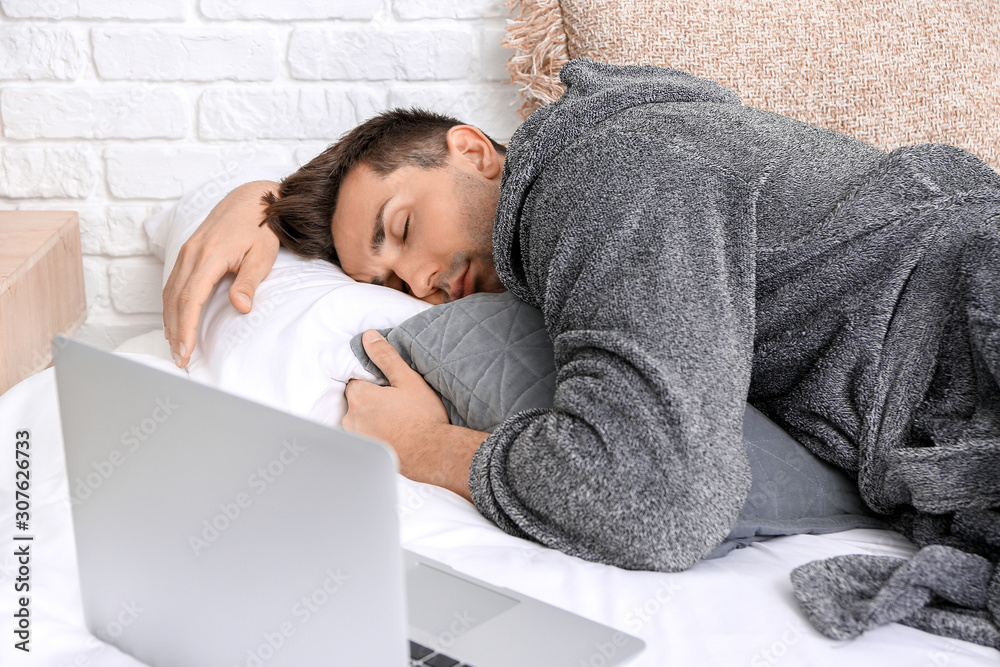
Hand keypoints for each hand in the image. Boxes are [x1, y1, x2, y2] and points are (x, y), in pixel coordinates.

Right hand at [163, 180, 279, 366]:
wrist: (253, 198)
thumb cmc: (261, 228)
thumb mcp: (262, 255)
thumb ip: (249, 282)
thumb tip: (240, 308)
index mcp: (209, 255)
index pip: (190, 298)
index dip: (186, 327)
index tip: (185, 351)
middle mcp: (192, 253)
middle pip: (175, 299)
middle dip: (176, 331)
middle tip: (180, 359)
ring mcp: (187, 251)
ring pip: (170, 291)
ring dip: (170, 320)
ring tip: (175, 346)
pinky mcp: (188, 252)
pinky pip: (173, 282)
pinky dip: (171, 305)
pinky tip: (175, 321)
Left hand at [343, 330, 486, 501]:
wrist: (433, 454)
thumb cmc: (422, 417)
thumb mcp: (407, 380)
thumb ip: (385, 357)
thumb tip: (368, 337)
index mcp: (359, 396)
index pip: (356, 381)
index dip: (374, 383)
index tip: (391, 389)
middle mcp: (351, 418)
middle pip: (357, 402)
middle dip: (372, 401)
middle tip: (398, 405)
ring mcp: (358, 438)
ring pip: (361, 420)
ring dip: (374, 419)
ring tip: (399, 421)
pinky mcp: (366, 453)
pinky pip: (367, 438)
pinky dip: (377, 435)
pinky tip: (396, 435)